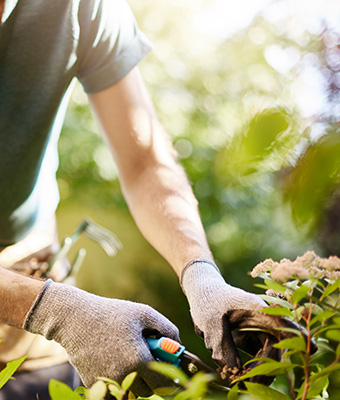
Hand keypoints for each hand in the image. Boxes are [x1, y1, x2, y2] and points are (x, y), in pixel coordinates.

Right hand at [24, 280, 179, 395]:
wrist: (76, 318)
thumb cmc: (112, 313)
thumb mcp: (144, 313)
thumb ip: (167, 328)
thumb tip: (179, 345)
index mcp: (139, 359)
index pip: (164, 385)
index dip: (171, 379)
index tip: (172, 370)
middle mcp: (124, 375)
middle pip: (149, 390)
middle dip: (153, 377)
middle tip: (148, 357)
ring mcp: (108, 382)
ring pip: (132, 392)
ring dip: (137, 380)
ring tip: (130, 355)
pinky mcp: (94, 384)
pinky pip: (115, 389)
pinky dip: (119, 379)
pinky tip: (115, 359)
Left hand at [181, 260, 302, 382]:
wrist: (203, 292)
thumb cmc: (208, 299)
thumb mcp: (210, 321)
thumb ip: (221, 345)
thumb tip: (234, 370)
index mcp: (257, 309)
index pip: (282, 323)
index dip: (297, 335)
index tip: (309, 347)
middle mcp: (263, 320)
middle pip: (276, 349)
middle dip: (264, 369)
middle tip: (244, 382)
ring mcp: (259, 329)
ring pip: (267, 356)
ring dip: (257, 371)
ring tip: (238, 380)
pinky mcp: (252, 337)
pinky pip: (258, 357)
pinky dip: (249, 368)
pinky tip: (236, 374)